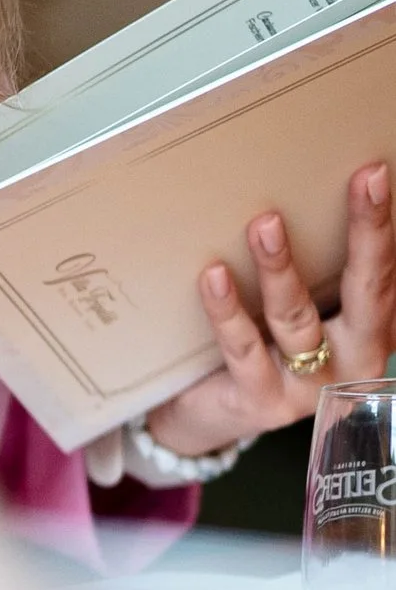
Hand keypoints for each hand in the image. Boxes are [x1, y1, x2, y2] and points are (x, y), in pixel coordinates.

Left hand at [147, 161, 395, 457]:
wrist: (211, 415)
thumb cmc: (265, 347)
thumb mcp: (300, 308)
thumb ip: (319, 272)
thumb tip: (310, 196)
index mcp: (371, 330)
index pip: (383, 273)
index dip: (380, 224)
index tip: (374, 174)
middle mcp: (354, 360)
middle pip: (366, 291)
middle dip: (366, 234)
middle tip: (365, 181)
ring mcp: (310, 387)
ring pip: (296, 319)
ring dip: (281, 268)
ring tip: (265, 223)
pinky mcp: (262, 402)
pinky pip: (242, 348)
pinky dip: (227, 310)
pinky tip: (214, 275)